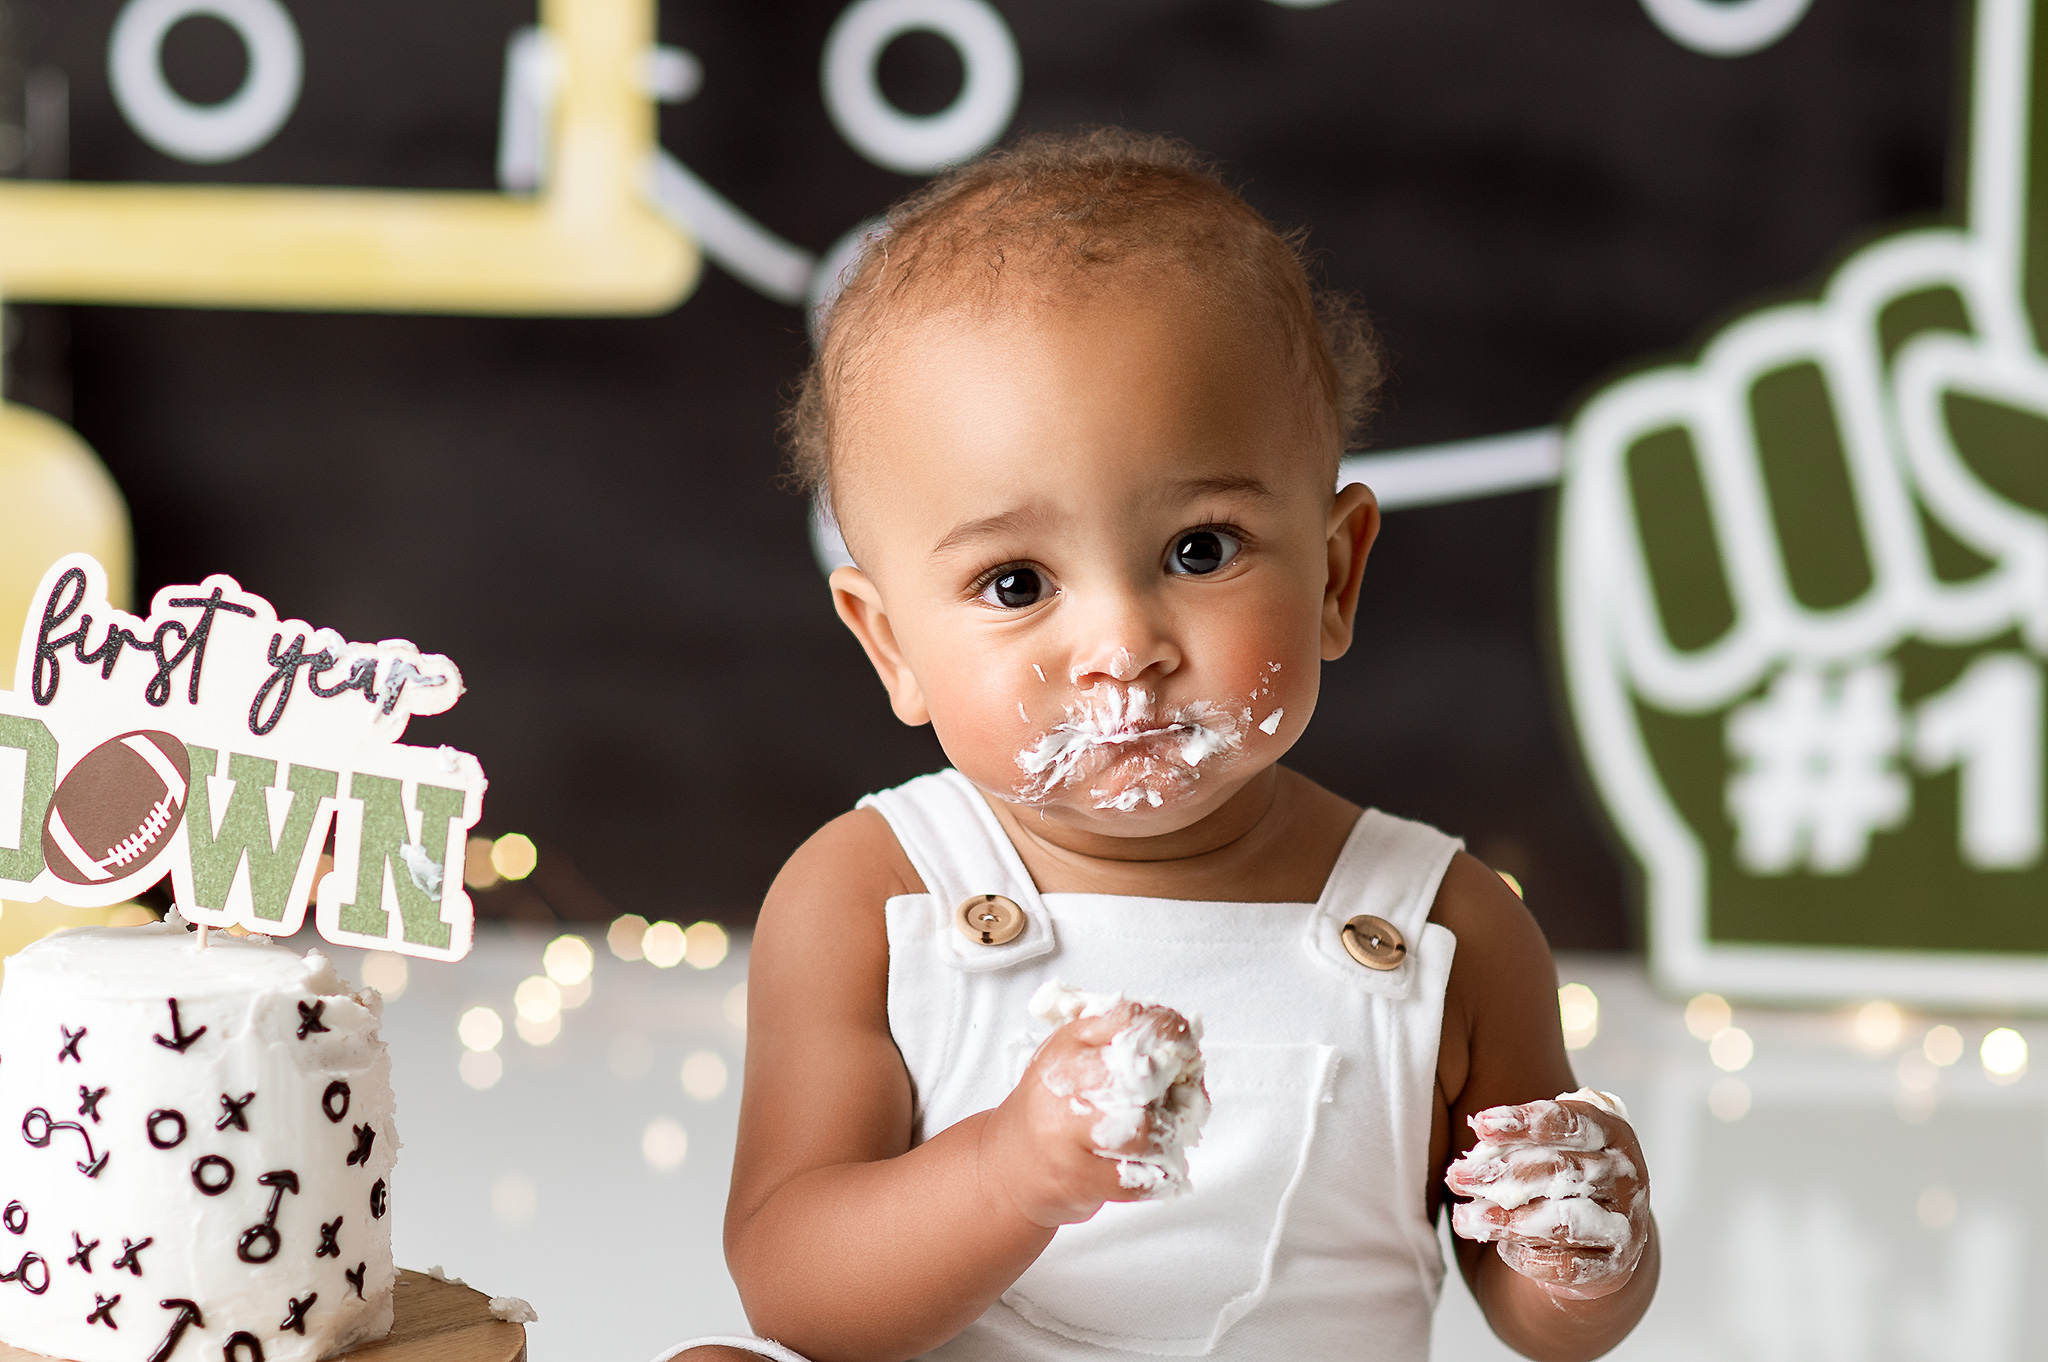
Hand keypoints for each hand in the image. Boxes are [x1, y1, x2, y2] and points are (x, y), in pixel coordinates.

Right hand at [981, 999, 1203, 1227]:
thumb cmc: (1055, 1108)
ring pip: (1148, 1133)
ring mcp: (1068, 1133)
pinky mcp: (1079, 1178)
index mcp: (1069, 1043)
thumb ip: (1126, 1044)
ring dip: (1169, 1137)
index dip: (1172, 1032)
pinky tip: (1149, 1167)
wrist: (1008, 1166)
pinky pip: (1141, 1179)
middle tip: (1175, 1097)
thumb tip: (1190, 1055)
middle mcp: (1065, 1083)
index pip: (1131, 1020)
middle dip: (1173, 1086)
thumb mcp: (1077, 1058)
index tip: (1185, 1047)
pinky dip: (1159, 1176)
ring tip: (1163, 1138)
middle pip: (1142, 1075)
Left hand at [1445, 1095, 1649, 1300]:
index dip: (1523, 1123)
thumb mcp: (1548, 1150)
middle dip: (1503, 1174)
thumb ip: (1516, 1148)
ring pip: (1563, 1222)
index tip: (1480, 1125)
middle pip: (1562, 1172)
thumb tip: (1470, 1163)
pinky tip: (1502, 1248)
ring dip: (1507, 1221)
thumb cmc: (1563, 1177)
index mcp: (1611, 1133)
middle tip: (1456, 1177)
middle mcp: (1626, 1176)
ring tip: (1465, 1220)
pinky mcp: (1615, 1266)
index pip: (1569, 1122)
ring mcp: (1626, 1223)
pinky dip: (1529, 1258)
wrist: (1602, 1236)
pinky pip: (1567, 1266)